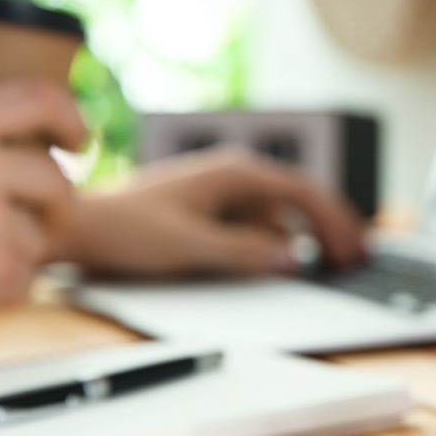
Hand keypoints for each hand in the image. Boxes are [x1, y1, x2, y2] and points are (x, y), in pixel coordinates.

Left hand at [51, 146, 368, 276]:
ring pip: (280, 214)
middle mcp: (233, 175)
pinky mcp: (212, 210)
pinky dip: (277, 242)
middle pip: (299, 200)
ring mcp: (223, 192)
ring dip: (305, 237)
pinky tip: (286, 263)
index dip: (335, 222)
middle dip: (329, 228)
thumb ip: (245, 254)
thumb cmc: (127, 230)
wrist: (79, 227)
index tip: (354, 250)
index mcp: (233, 172)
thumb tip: (294, 259)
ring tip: (331, 263)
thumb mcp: (190, 247)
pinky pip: (257, 224)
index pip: (303, 191)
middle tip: (356, 259)